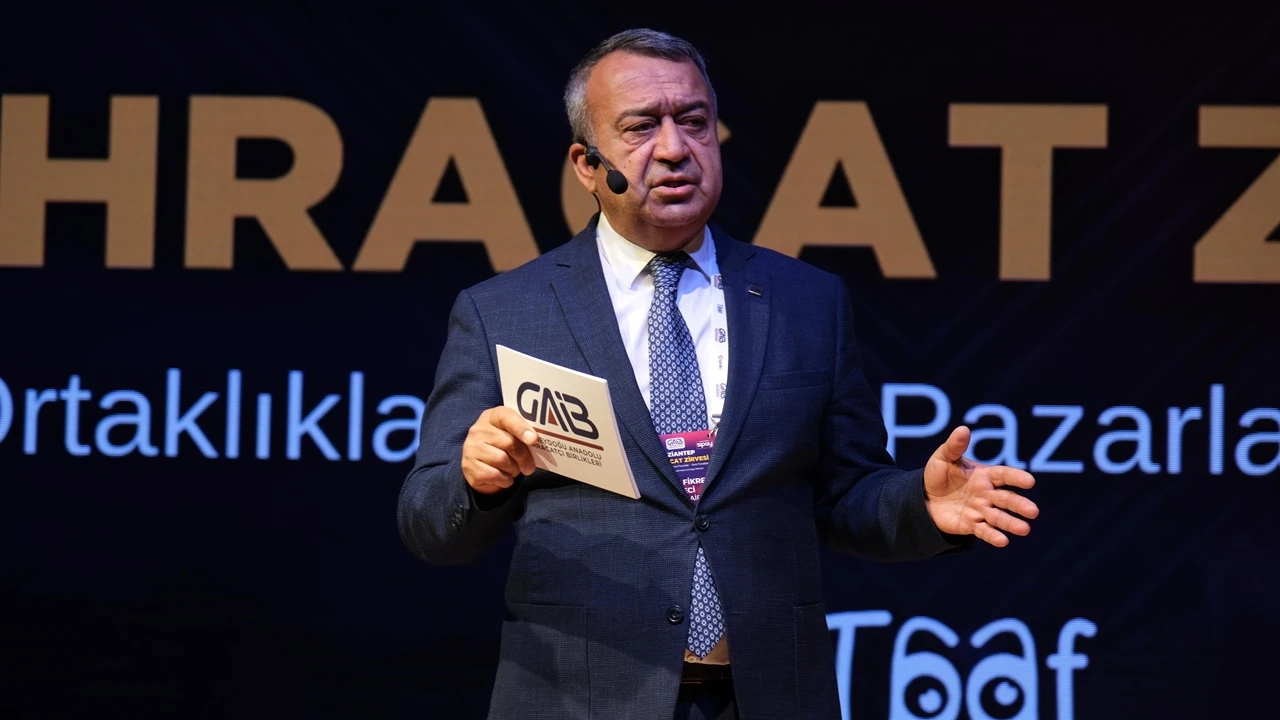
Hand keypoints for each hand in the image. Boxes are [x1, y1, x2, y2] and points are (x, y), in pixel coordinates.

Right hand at [461, 407, 539, 494]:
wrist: (480, 464)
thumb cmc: (502, 447)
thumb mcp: (512, 435)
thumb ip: (523, 434)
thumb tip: (534, 441)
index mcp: (492, 416)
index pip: (507, 417)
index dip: (521, 428)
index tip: (533, 439)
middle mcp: (478, 430)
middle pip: (509, 442)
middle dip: (523, 457)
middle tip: (529, 466)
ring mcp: (471, 448)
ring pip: (502, 460)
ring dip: (514, 470)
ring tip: (513, 470)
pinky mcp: (469, 466)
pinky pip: (494, 475)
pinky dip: (505, 480)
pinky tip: (504, 477)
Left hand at [923, 426, 1038, 546]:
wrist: (924, 498)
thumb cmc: (938, 475)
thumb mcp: (943, 458)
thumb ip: (954, 446)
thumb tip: (963, 429)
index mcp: (984, 475)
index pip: (1003, 475)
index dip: (1016, 477)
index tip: (1030, 482)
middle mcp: (986, 494)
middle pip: (1006, 499)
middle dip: (1019, 505)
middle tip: (1033, 512)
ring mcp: (980, 510)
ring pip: (999, 517)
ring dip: (1011, 523)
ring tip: (1025, 529)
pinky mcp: (971, 525)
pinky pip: (984, 531)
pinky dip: (993, 536)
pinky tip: (1003, 541)